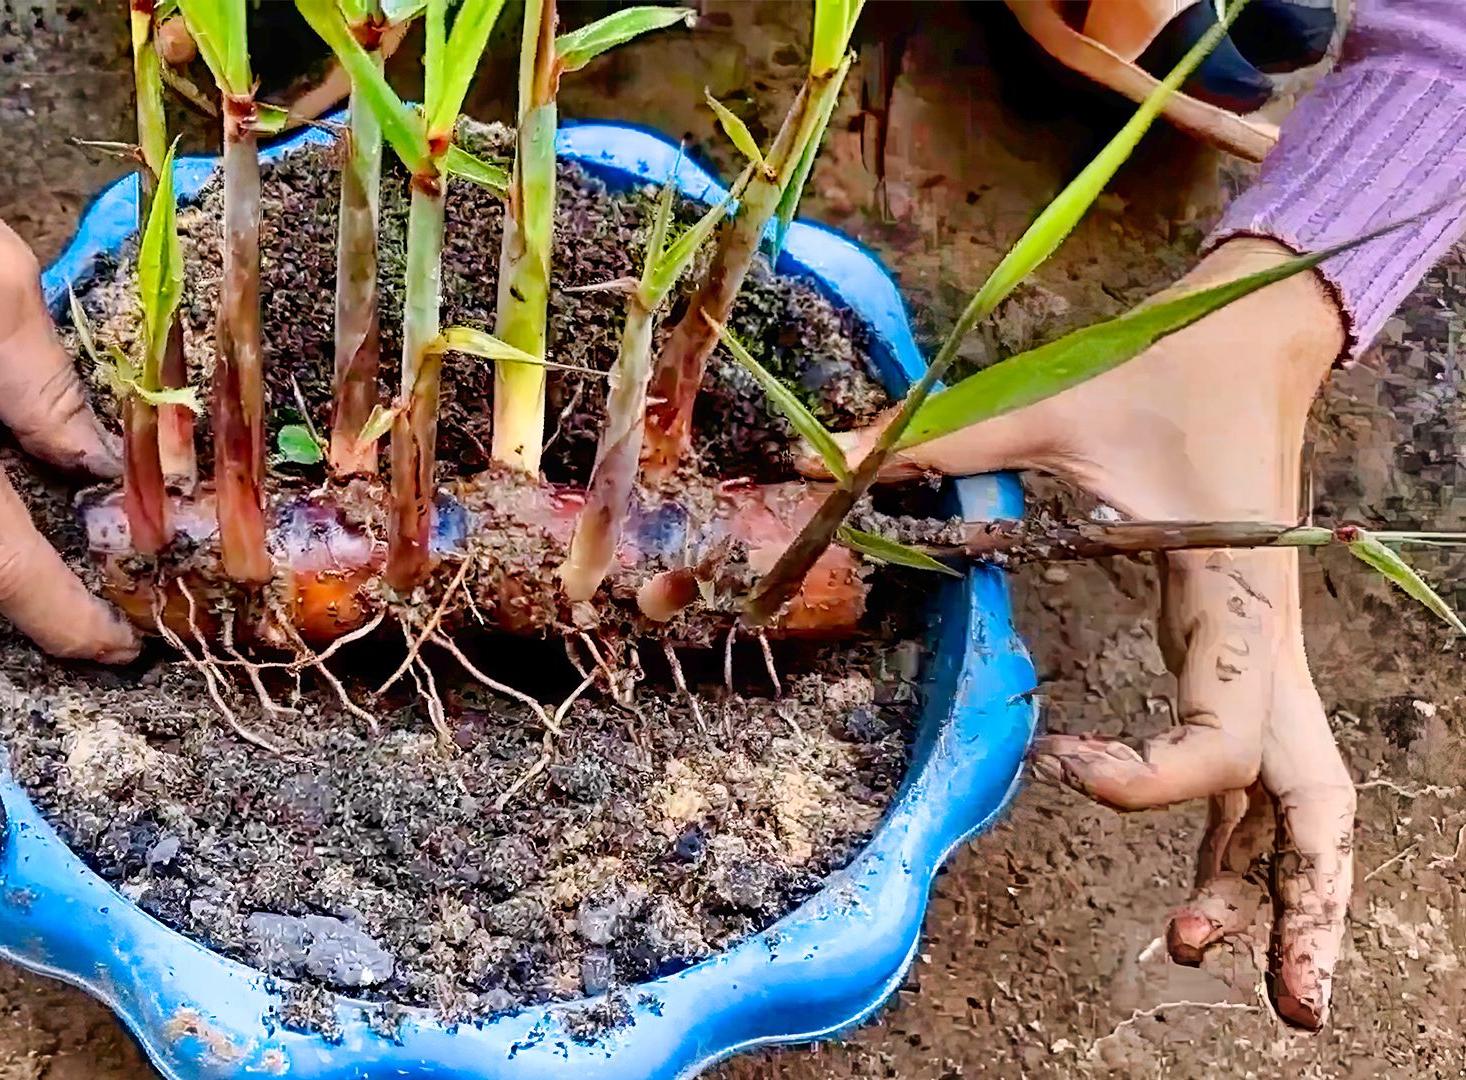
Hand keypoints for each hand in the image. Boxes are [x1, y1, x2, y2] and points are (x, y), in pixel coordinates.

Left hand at [835, 237, 1353, 1029]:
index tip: (1066, 764)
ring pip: (1304, 798)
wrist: (1249, 337)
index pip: (1224, 740)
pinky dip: (1246, 834)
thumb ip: (933, 445)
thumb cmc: (1161, 370)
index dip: (1155, 780)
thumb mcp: (1046, 404)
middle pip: (1313, 800)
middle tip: (1247, 987)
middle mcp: (1264, 647)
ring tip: (1229, 972)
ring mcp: (1264, 658)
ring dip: (1281, 887)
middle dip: (1297, 901)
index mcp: (1232, 601)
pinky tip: (1205, 895)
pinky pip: (1263, 766)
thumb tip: (813, 465)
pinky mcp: (1243, 654)